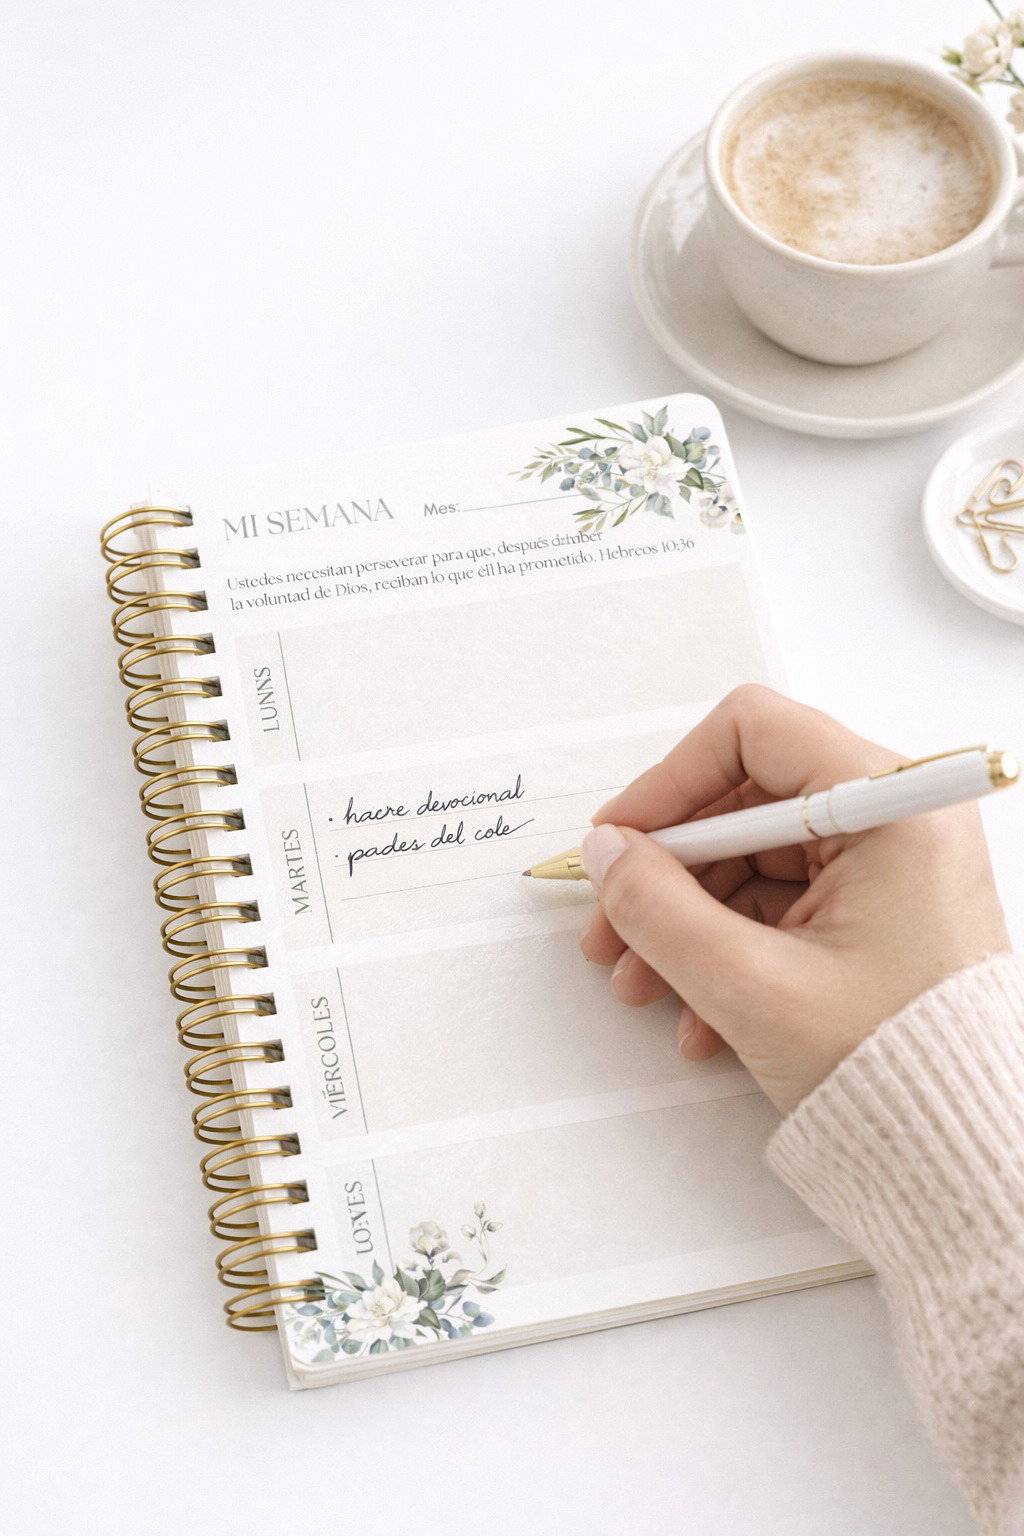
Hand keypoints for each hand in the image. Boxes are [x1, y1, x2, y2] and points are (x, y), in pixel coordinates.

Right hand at [579, 686, 1010, 1115]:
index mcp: (891, 809)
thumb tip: (606, 852)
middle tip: (610, 928)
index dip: (670, 782)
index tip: (618, 838)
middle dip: (667, 872)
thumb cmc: (893, 1070)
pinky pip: (782, 906)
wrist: (968, 1159)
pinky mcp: (879, 914)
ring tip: (644, 989)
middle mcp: (897, 822)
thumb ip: (658, 908)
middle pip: (745, 803)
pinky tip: (700, 1017)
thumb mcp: (751, 987)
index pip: (754, 734)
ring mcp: (889, 869)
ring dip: (686, 922)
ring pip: (754, 861)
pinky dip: (730, 949)